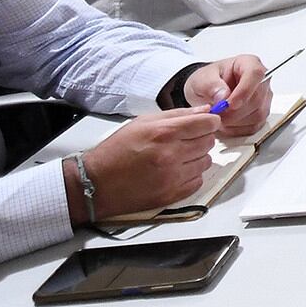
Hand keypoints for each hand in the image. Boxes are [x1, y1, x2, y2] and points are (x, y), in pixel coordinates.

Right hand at [74, 108, 220, 220]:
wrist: (95, 183)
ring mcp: (173, 178)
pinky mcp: (172, 195)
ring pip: (206, 162)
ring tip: (178, 157)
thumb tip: (205, 110)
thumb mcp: (143, 122)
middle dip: (201, 138)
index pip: (208, 123)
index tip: (204, 123)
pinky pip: (198, 182)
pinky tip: (176, 172)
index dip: (209, 121)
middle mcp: (171, 155)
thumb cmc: (117, 150)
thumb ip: (177, 114)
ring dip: (197, 158)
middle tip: (185, 140)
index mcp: (164, 133)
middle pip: (209, 142)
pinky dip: (191, 176)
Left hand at [182, 55, 271, 135]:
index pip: (255, 74)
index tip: (229, 104)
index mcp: (248, 63)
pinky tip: (226, 123)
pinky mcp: (261, 114)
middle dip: (234, 111)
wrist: (205, 94)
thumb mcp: (201, 79)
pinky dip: (237, 129)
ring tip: (218, 117)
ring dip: (235, 121)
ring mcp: (263, 98)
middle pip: (257, 98)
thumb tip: (223, 95)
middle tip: (216, 113)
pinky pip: (254, 126)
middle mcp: (260, 80)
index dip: (244, 91)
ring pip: (257, 115)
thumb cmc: (206, 82)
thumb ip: (211, 85)